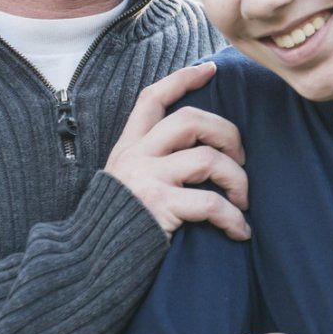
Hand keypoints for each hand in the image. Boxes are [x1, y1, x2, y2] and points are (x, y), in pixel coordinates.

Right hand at [105, 63, 251, 238]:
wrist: (90, 263)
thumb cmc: (117, 224)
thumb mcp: (124, 180)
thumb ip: (150, 160)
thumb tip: (194, 148)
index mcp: (129, 147)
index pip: (152, 98)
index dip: (182, 79)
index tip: (210, 69)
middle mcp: (137, 156)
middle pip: (191, 120)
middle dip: (228, 134)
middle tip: (241, 160)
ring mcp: (147, 179)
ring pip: (209, 159)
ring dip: (237, 180)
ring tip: (242, 201)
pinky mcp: (160, 207)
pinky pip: (211, 203)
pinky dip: (233, 218)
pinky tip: (240, 230)